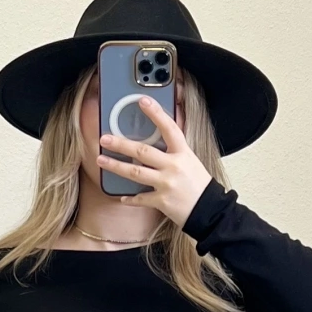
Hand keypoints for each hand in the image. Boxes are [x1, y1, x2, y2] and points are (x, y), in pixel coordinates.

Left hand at [98, 97, 212, 228]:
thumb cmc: (199, 185)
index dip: (156, 113)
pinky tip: (121, 197)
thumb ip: (174, 151)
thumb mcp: (190, 161)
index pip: (169, 128)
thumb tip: (155, 140)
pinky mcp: (162, 201)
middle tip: (105, 138)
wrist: (210, 211)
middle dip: (121, 144)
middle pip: (143, 152)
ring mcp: (167, 184)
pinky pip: (140, 199)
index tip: (142, 101)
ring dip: (115, 166)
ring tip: (101, 160)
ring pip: (135, 173)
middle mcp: (174, 166)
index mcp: (183, 153)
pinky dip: (129, 199)